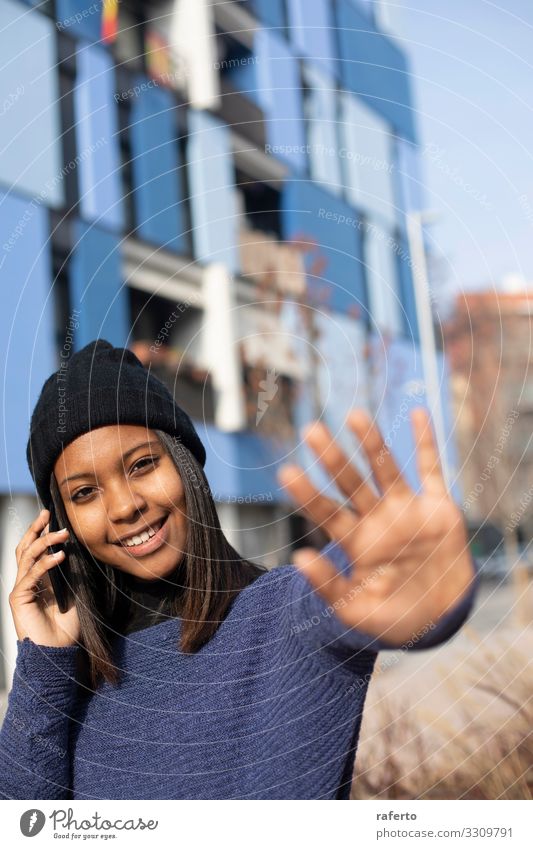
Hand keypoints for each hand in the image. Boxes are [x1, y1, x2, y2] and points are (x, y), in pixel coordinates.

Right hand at [10, 509, 79, 647]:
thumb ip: (75, 577)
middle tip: (47, 513)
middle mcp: (27, 582)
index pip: (37, 550)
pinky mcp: (19, 597)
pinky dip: (46, 563)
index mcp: (39, 580)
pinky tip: (60, 556)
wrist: (57, 653)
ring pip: (27, 556)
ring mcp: (21, 589)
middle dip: (35, 529)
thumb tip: (82, 555)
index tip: (54, 517)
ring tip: (62, 533)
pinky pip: (32, 574)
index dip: (43, 533)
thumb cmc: (66, 629)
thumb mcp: (76, 596)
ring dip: (44, 541)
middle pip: (25, 548)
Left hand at [277, 408, 474, 645]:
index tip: (286, 472)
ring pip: (385, 469)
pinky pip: (431, 470)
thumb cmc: (394, 620)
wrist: (441, 621)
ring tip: (354, 415)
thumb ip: (329, 586)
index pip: (326, 512)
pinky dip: (425, 443)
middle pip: (351, 482)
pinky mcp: (437, 508)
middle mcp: (377, 519)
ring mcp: (406, 510)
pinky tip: (416, 414)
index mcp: (356, 542)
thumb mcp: (357, 611)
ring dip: (372, 443)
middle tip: (310, 430)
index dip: (308, 494)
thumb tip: (298, 558)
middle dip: (332, 458)